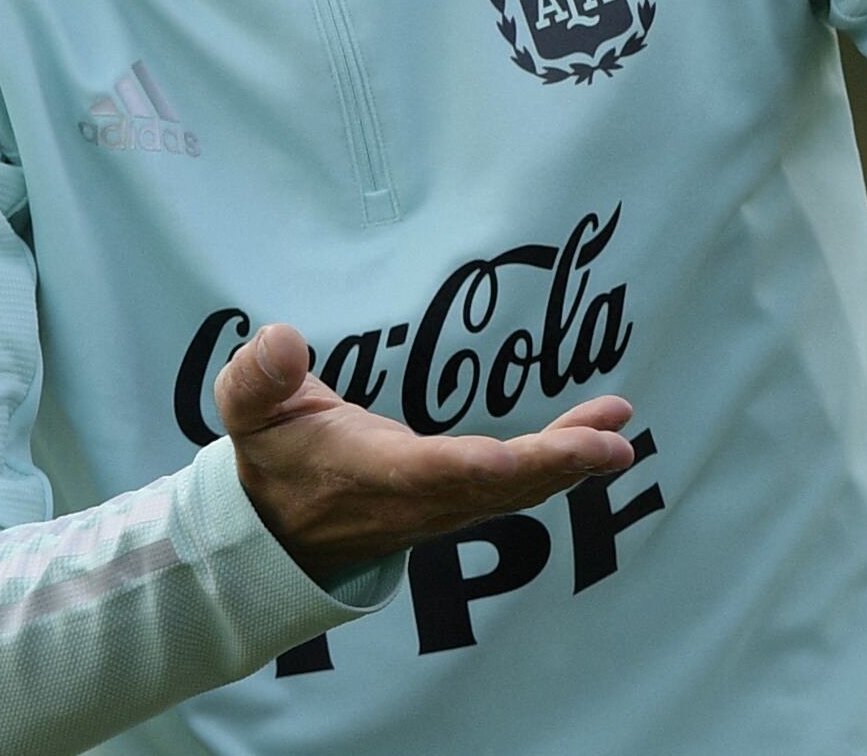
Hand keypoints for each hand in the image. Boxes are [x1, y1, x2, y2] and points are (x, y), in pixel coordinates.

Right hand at [215, 322, 638, 576]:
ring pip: (517, 489)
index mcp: (368, 473)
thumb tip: (282, 337)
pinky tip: (601, 435)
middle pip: (496, 489)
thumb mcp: (247, 412)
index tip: (515, 459)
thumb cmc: (271, 454)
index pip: (428, 474)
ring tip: (619, 423)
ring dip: (572, 459)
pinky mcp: (459, 503)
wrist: (277, 529)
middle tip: (611, 442)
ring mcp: (442, 508)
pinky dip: (563, 461)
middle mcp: (416, 499)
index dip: (474, 468)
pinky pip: (519, 485)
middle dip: (556, 465)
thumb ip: (259, 377)